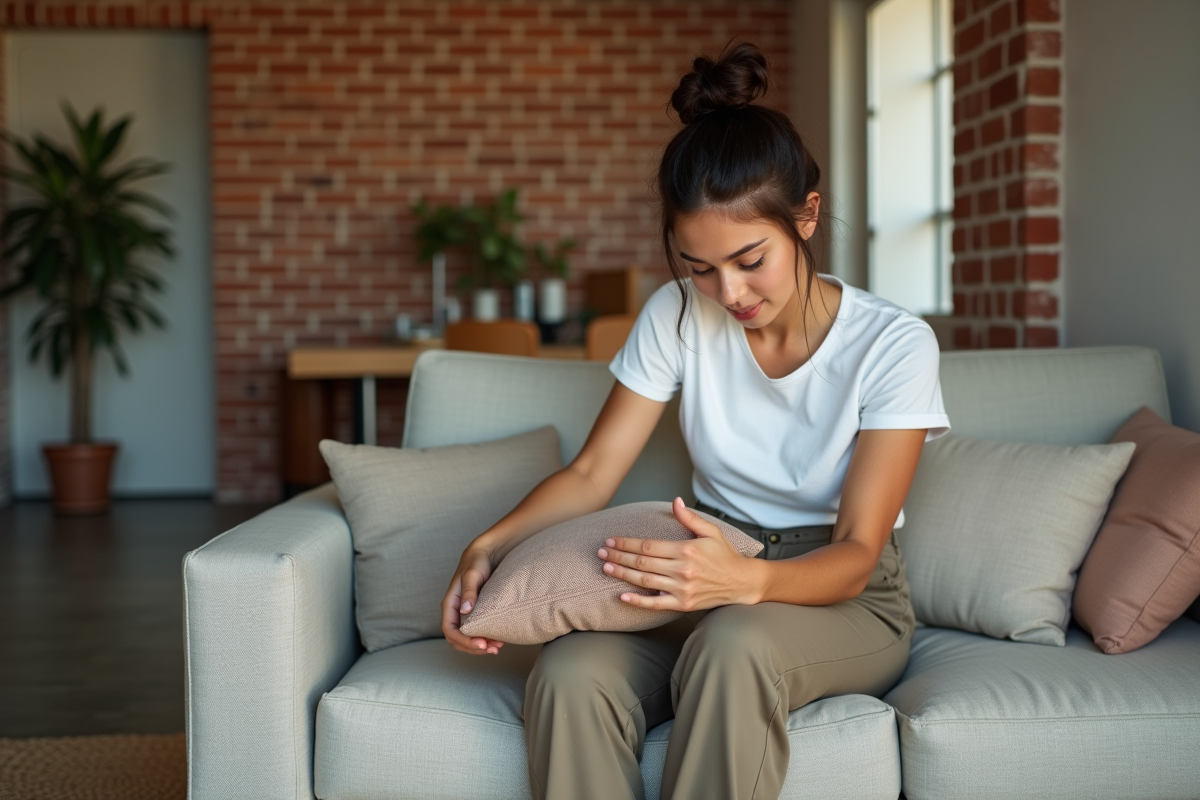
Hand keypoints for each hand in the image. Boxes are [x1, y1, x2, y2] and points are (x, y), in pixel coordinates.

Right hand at [441, 545, 506, 655]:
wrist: (485, 554)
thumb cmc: (477, 562)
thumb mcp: (472, 575)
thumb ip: (469, 592)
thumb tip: (464, 610)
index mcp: (450, 604)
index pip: (450, 630)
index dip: (464, 640)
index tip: (481, 643)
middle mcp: (455, 611)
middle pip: (457, 639)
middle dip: (473, 647)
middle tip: (493, 648)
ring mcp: (465, 614)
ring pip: (467, 638)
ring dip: (481, 646)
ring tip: (498, 647)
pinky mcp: (476, 614)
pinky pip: (477, 632)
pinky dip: (486, 639)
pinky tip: (498, 641)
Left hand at [597, 497, 763, 611]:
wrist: (742, 583)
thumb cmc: (726, 555)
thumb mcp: (711, 531)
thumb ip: (690, 517)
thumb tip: (675, 501)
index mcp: (686, 549)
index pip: (648, 545)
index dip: (626, 543)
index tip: (611, 541)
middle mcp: (682, 569)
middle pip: (642, 562)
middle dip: (618, 557)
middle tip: (600, 553)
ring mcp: (682, 589)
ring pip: (645, 581)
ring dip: (623, 575)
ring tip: (605, 568)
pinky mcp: (684, 604)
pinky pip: (656, 604)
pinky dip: (638, 601)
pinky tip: (622, 596)